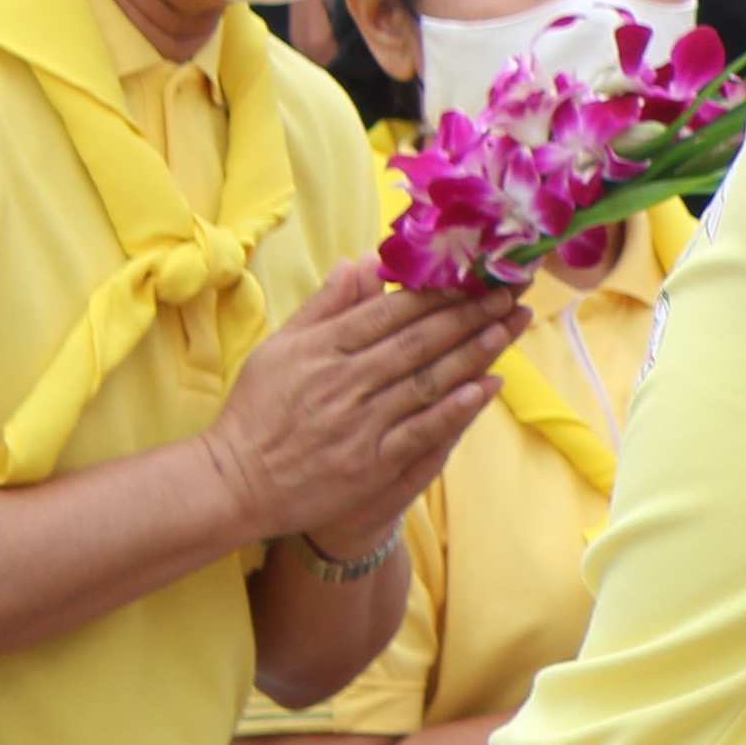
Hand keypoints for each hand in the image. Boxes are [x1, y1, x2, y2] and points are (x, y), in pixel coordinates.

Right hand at [204, 262, 525, 555]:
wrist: (237, 480)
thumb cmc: (260, 410)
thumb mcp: (281, 347)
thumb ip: (324, 307)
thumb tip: (360, 263)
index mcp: (322, 347)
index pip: (389, 312)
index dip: (437, 293)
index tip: (474, 276)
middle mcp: (345, 380)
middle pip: (417, 341)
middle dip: (467, 315)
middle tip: (508, 293)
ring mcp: (361, 422)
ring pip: (426, 381)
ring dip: (471, 353)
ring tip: (507, 328)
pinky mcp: (372, 462)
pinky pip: (422, 431)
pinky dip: (455, 410)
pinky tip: (486, 389)